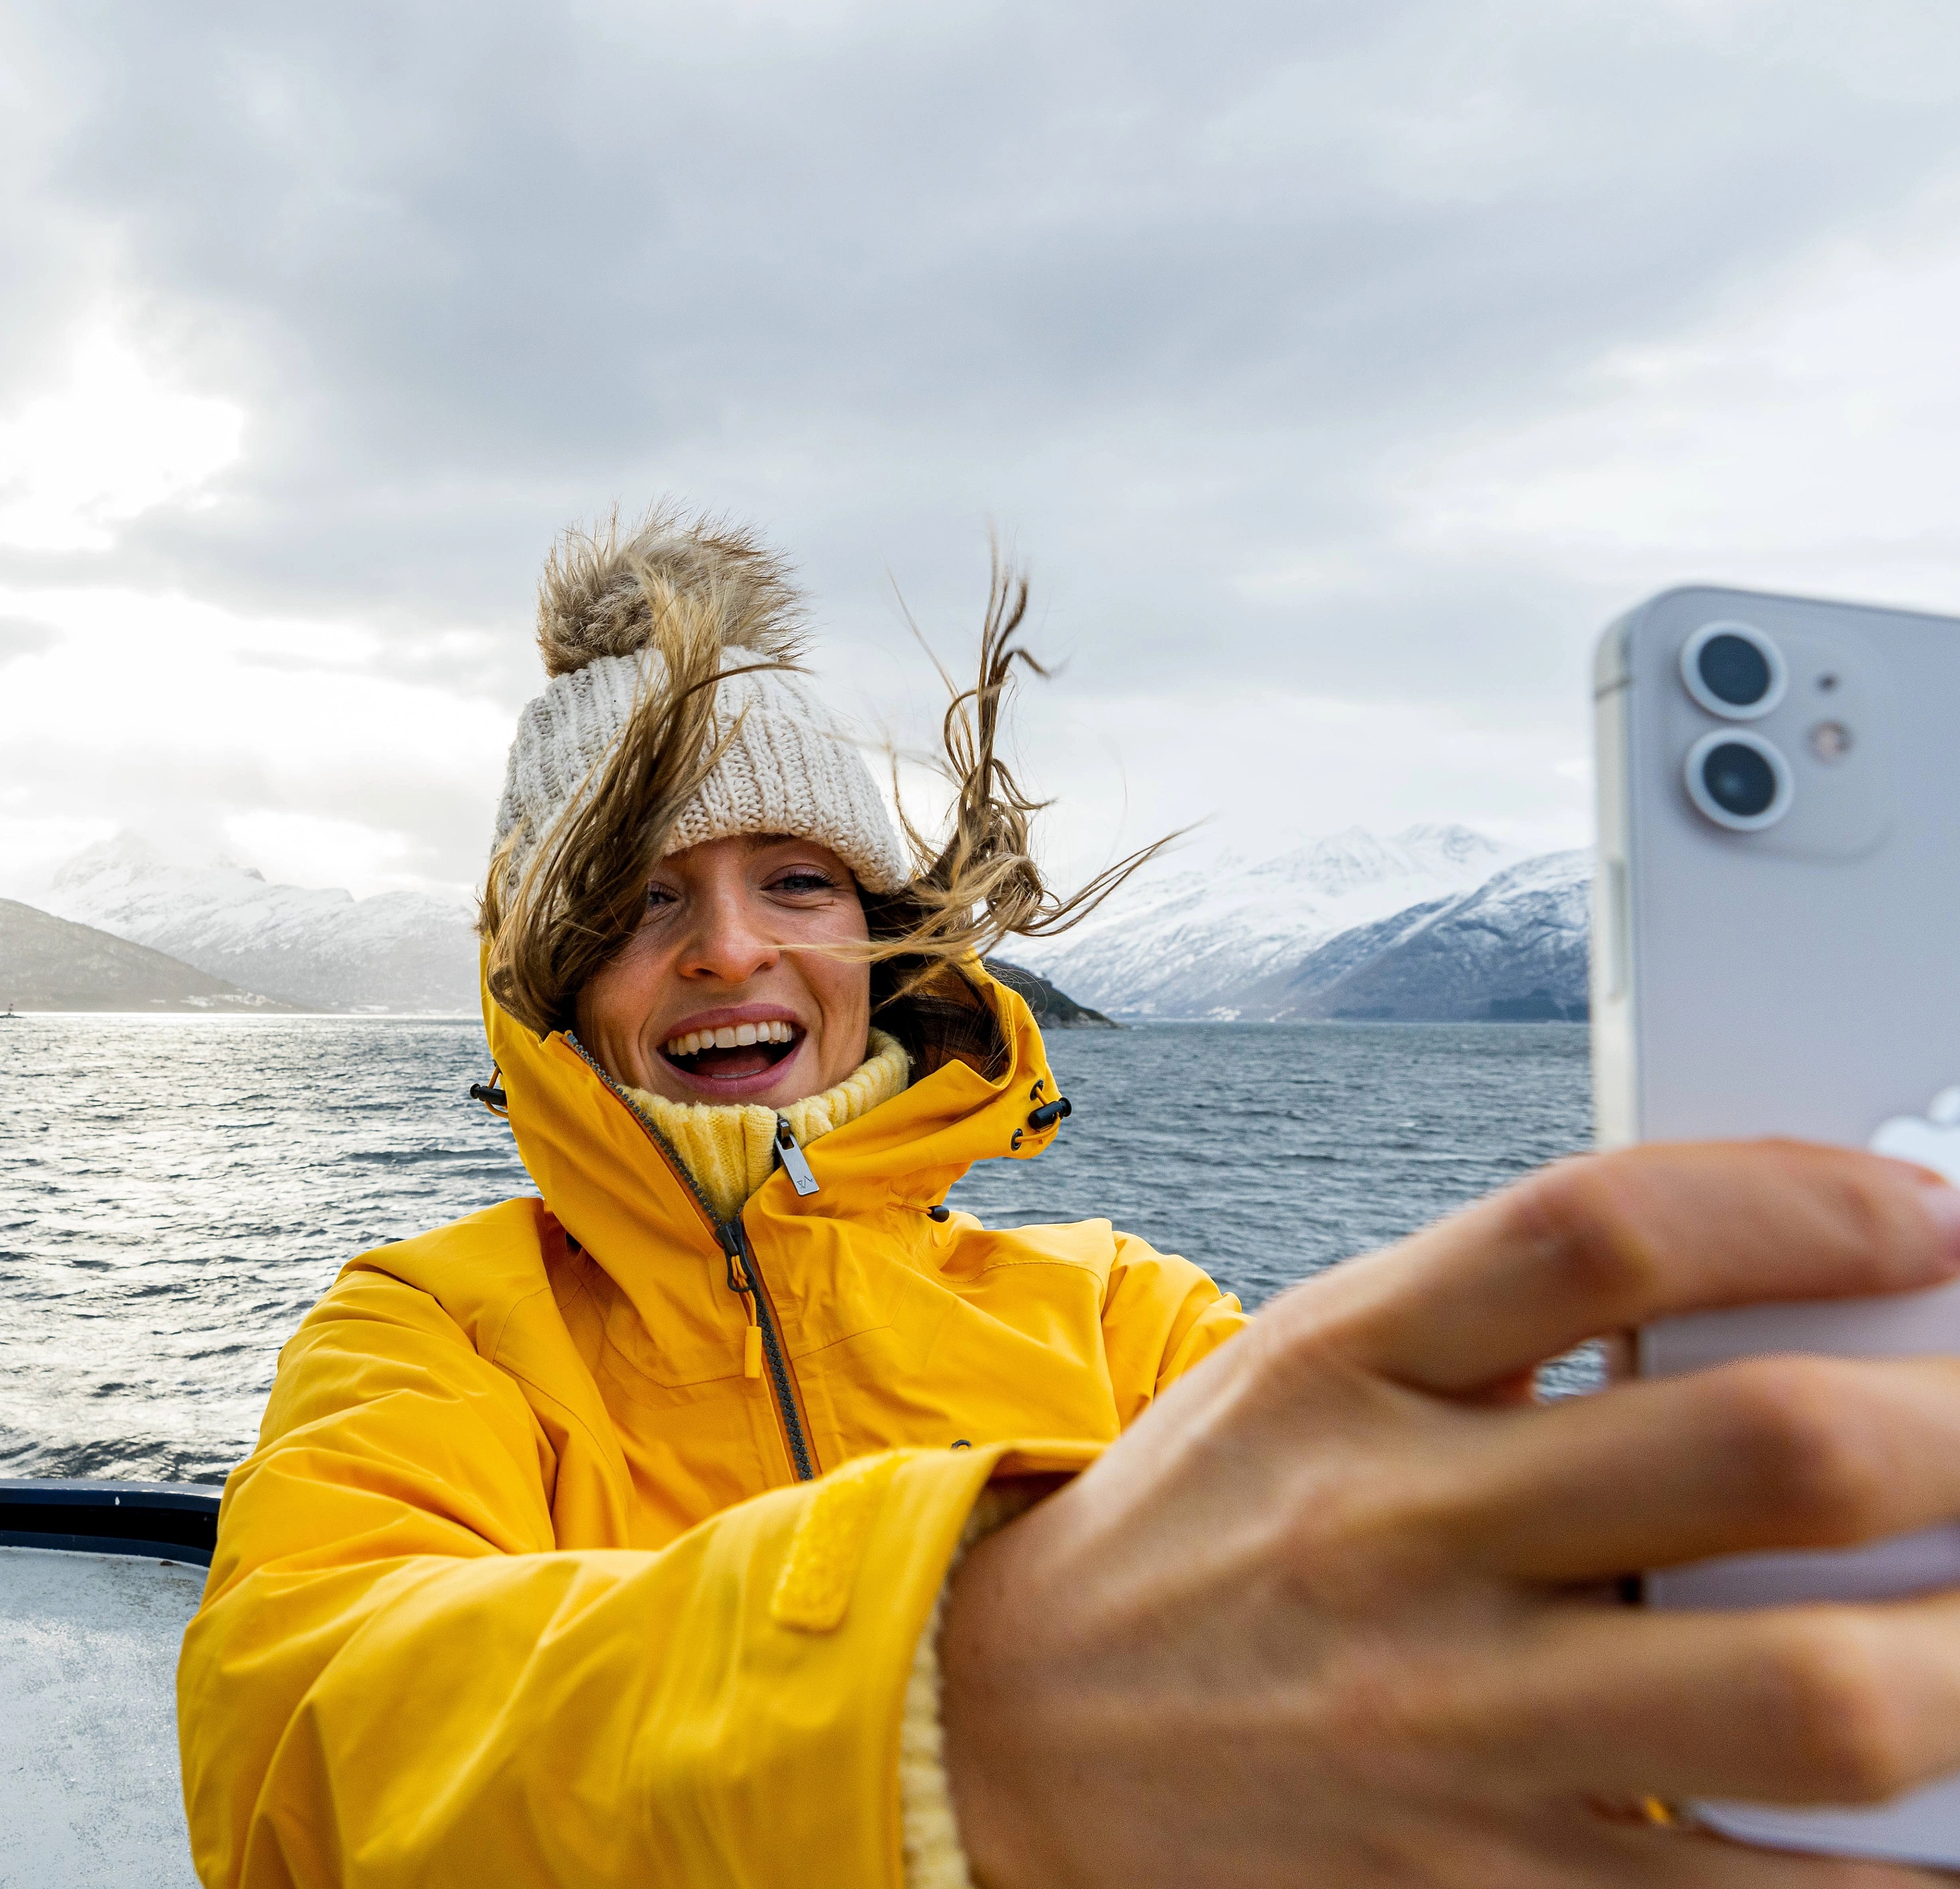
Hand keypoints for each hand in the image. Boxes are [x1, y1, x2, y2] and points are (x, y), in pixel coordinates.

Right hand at [941, 1141, 1959, 1886]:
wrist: (1016, 1731)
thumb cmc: (1209, 1524)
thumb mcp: (1313, 1367)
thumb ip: (1506, 1323)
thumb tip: (1770, 1297)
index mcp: (1348, 1362)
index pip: (1597, 1229)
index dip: (1799, 1202)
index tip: (1929, 1220)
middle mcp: (1394, 1532)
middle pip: (1753, 1453)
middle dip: (1958, 1430)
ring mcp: (1440, 1731)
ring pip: (1804, 1697)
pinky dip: (1902, 1869)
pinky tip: (1944, 1821)